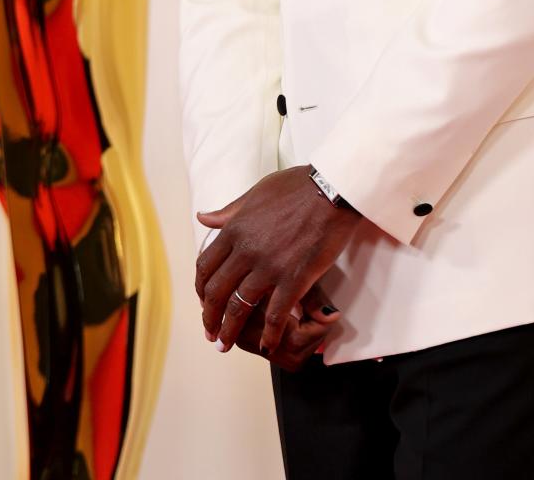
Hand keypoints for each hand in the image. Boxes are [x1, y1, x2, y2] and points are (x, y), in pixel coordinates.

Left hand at [195, 165, 361, 355]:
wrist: (332, 189)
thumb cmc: (297, 187)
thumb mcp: (257, 193)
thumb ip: (230, 211)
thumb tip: (203, 218)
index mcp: (235, 228)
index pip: (206, 266)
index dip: (201, 288)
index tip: (203, 301)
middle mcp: (246, 250)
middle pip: (217, 291)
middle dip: (209, 317)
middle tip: (210, 332)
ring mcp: (269, 266)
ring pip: (239, 307)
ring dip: (230, 331)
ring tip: (226, 344)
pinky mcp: (294, 278)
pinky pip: (276, 314)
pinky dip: (269, 334)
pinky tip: (266, 346)